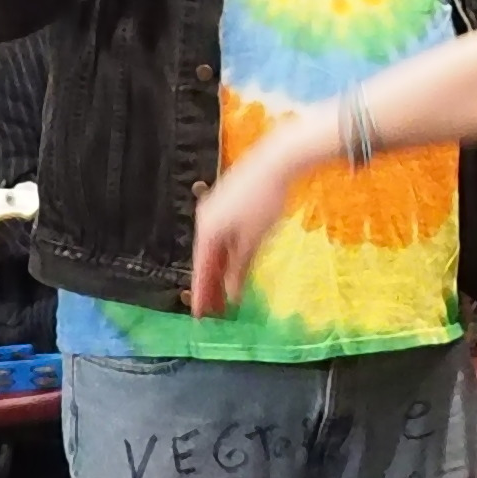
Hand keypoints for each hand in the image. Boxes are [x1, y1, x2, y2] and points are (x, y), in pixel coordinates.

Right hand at [190, 134, 306, 315]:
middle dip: (210, 285)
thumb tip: (232, 293)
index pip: (201, 269)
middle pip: (206, 260)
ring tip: (225, 294)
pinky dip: (226, 254)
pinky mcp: (227, 204)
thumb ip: (240, 268)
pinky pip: (222, 236)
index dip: (202, 293)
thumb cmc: (264, 201)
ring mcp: (215, 210)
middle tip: (214, 311)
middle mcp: (206, 221)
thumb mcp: (253, 240)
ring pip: (215, 249)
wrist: (275, 162)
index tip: (201, 315)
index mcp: (208, 231)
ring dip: (219, 271)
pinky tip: (233, 265)